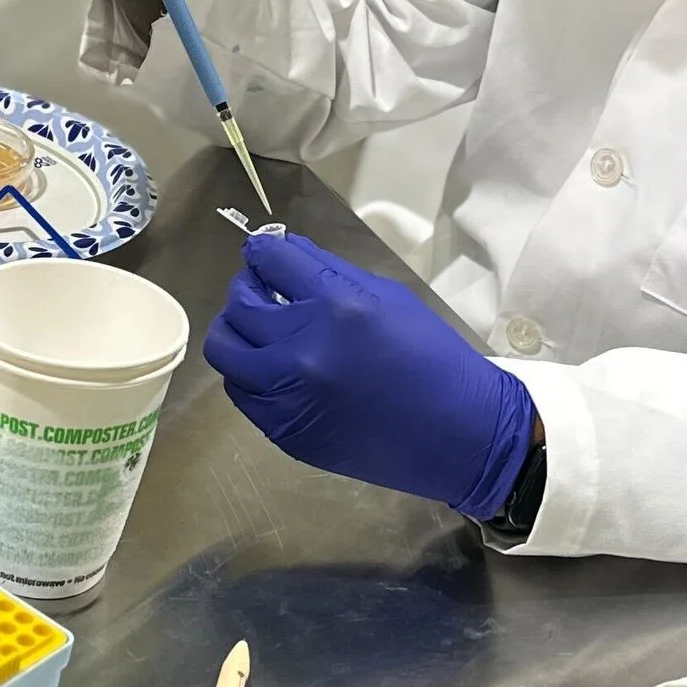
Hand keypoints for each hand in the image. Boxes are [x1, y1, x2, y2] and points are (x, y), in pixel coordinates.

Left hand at [204, 232, 537, 518]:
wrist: (459, 435)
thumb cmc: (434, 359)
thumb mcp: (390, 298)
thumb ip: (331, 272)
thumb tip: (285, 251)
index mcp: (337, 306)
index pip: (272, 261)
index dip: (263, 251)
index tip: (263, 254)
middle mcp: (302, 349)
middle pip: (241, 303)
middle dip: (249, 288)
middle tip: (265, 292)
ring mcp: (288, 395)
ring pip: (226, 349)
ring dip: (237, 331)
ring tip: (259, 332)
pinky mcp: (284, 432)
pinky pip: (241, 392)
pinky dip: (248, 374)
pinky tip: (272, 369)